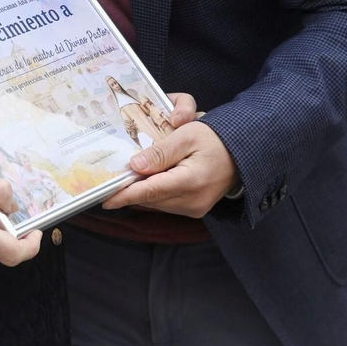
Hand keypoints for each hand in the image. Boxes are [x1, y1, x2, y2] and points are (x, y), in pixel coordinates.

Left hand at [102, 116, 239, 218]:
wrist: (242, 152)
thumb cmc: (215, 138)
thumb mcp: (187, 135)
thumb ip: (160, 151)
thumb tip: (135, 166)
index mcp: (190, 181)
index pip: (150, 191)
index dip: (125, 194)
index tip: (104, 198)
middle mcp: (192, 201)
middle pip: (150, 198)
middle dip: (131, 190)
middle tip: (112, 179)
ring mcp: (194, 209)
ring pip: (157, 203)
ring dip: (143, 191)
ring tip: (130, 177)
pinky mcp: (195, 210)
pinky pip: (166, 203)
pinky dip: (155, 193)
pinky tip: (149, 179)